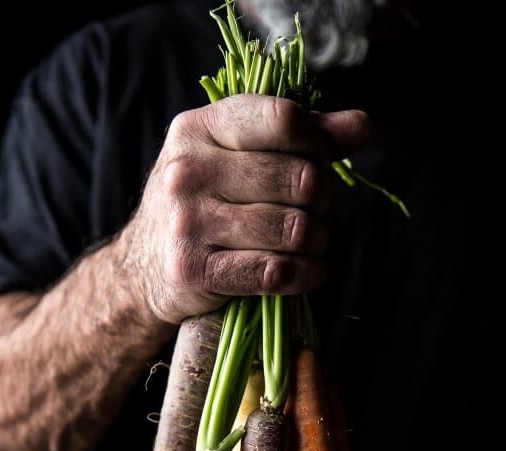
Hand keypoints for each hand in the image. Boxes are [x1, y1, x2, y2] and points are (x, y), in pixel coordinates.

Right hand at [123, 94, 371, 323]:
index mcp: (200, 128)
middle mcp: (189, 170)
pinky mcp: (195, 270)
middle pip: (299, 179)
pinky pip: (276, 272)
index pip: (284, 119)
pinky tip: (306, 271)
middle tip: (314, 212)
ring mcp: (189, 222)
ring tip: (311, 243)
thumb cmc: (204, 204)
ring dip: (317, 241)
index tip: (319, 163)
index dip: (319, 144)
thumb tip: (362, 126)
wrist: (143, 268)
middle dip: (321, 201)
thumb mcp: (237, 156)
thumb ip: (302, 137)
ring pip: (294, 229)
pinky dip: (305, 274)